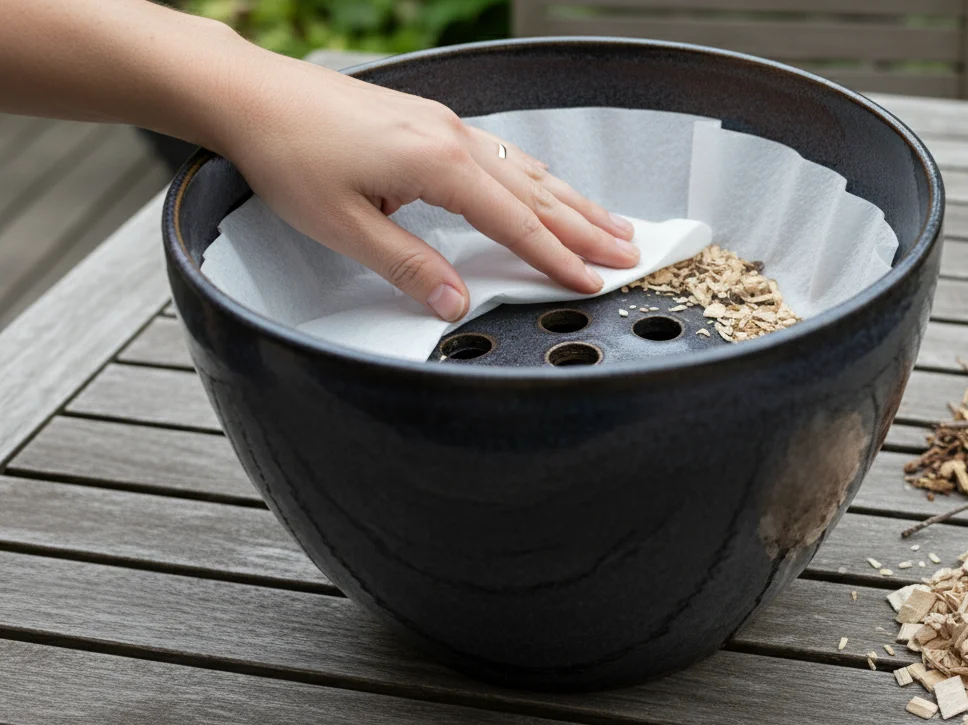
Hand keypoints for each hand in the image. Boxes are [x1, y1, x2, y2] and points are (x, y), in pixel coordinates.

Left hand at [215, 54, 638, 320]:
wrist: (252, 94)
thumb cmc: (287, 153)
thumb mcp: (342, 226)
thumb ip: (406, 266)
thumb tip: (454, 303)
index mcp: (438, 164)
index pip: (516, 222)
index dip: (558, 257)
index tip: (594, 281)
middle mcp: (452, 138)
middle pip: (537, 192)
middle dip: (587, 227)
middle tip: (631, 253)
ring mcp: (445, 125)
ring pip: (527, 168)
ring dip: (572, 200)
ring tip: (611, 223)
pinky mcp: (430, 121)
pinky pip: (504, 153)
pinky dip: (537, 177)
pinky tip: (548, 187)